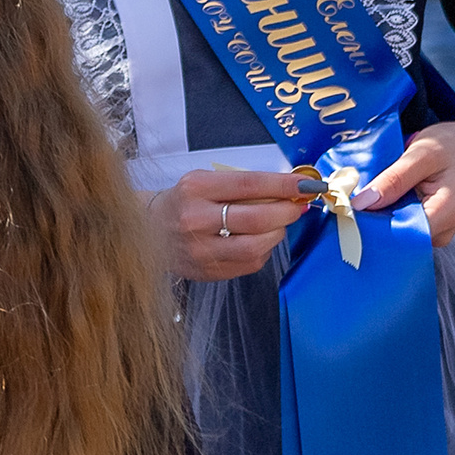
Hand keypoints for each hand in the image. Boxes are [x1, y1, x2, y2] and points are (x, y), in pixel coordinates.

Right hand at [149, 168, 310, 280]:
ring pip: (258, 245)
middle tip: (297, 206)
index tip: (306, 184)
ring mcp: (201, 250)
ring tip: (277, 223)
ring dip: (278, 233)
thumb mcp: (204, 182)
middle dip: (287, 211)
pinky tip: (258, 240)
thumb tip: (289, 191)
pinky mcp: (208, 271)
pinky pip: (250, 262)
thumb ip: (241, 186)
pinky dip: (263, 250)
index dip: (283, 185)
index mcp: (195, 189)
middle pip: (257, 218)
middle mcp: (195, 219)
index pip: (249, 184)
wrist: (147, 231)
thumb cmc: (183, 202)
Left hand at [356, 117, 454, 246]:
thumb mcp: (422, 153)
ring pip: (394, 231)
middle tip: (344, 198)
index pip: (399, 234)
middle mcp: (440, 231)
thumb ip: (393, 179)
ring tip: (359, 193)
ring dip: (375, 214)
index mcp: (443, 215)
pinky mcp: (428, 225)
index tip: (344, 210)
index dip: (369, 224)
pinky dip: (385, 211)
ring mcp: (435, 231)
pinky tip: (375, 196)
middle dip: (368, 219)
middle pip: (394, 236)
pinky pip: (399, 223)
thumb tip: (361, 204)